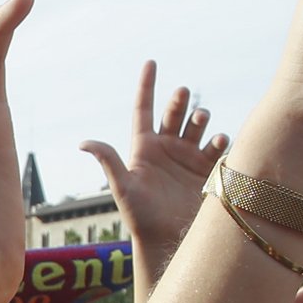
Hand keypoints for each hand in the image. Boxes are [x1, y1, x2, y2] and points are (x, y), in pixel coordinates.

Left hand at [78, 62, 226, 271]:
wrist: (168, 240)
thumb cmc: (141, 217)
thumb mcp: (123, 188)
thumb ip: (109, 162)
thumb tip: (83, 143)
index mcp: (144, 148)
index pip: (144, 109)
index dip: (147, 86)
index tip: (151, 62)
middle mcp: (167, 148)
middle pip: (174, 113)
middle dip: (179, 101)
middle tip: (182, 96)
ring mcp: (189, 157)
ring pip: (198, 126)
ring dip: (200, 118)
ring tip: (201, 121)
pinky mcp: (208, 169)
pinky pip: (216, 147)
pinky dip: (219, 140)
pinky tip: (217, 142)